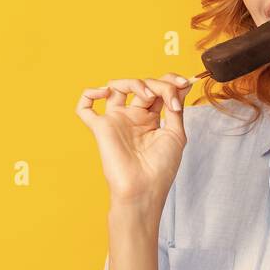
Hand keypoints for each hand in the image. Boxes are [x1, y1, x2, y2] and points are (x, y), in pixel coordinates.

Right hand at [75, 73, 195, 214]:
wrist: (144, 189)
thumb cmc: (161, 168)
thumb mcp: (176, 134)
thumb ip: (176, 107)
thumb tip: (181, 84)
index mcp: (151, 119)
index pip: (157, 89)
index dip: (170, 81)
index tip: (185, 83)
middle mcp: (133, 117)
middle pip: (142, 84)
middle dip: (159, 84)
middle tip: (170, 98)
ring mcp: (116, 120)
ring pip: (116, 86)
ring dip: (135, 82)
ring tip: (148, 95)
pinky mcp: (100, 127)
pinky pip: (84, 107)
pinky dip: (90, 93)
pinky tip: (105, 92)